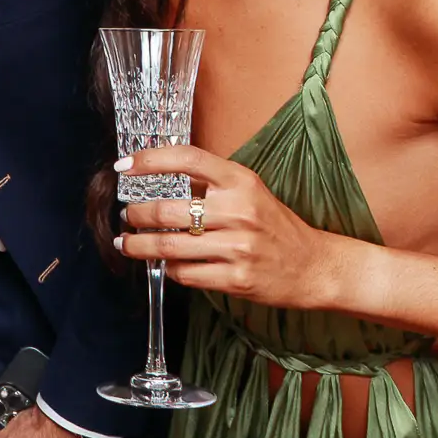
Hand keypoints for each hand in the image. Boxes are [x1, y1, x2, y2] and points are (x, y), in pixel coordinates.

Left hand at [115, 145, 343, 308]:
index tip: (123, 166)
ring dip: (139, 246)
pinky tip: (165, 264)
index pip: (187, 159)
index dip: (150, 160)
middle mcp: (238, 211)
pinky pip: (186, 273)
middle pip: (167, 210)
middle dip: (136, 215)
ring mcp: (238, 247)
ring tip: (127, 243)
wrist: (314, 266)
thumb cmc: (275, 225)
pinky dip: (168, 269)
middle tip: (126, 217)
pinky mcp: (236, 279)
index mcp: (240, 181)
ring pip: (169, 246)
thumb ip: (211, 183)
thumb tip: (158, 178)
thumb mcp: (249, 190)